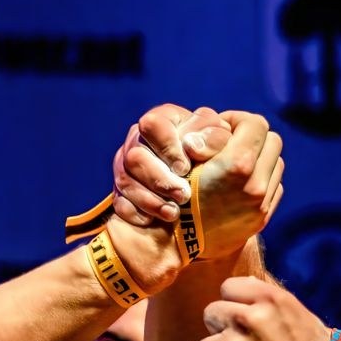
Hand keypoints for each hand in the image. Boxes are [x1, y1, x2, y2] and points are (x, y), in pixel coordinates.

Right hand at [113, 105, 232, 224]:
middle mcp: (139, 139)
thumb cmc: (215, 158)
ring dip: (150, 200)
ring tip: (173, 213)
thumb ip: (214, 138)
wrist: (207, 189)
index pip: (152, 125)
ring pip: (125, 180)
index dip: (167, 147)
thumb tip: (191, 146)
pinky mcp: (121, 190)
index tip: (185, 168)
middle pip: (134, 156)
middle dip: (159, 179)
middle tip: (183, 196)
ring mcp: (126, 164)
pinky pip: (119, 202)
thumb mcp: (222, 144)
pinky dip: (135, 212)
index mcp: (164, 120)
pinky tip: (153, 220)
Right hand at [186, 111, 283, 259]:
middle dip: (253, 136)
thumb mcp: (185, 160)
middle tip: (232, 142)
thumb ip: (210, 138)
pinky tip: (240, 183)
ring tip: (236, 162)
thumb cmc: (174, 194)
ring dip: (260, 157)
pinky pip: (274, 185)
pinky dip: (262, 179)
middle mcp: (256, 185)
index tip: (222, 126)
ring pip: (277, 163)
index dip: (237, 119)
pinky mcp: (263, 217)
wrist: (177, 242)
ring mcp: (262, 203)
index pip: (256, 123)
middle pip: (273, 141)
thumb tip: (224, 125)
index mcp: (237, 165)